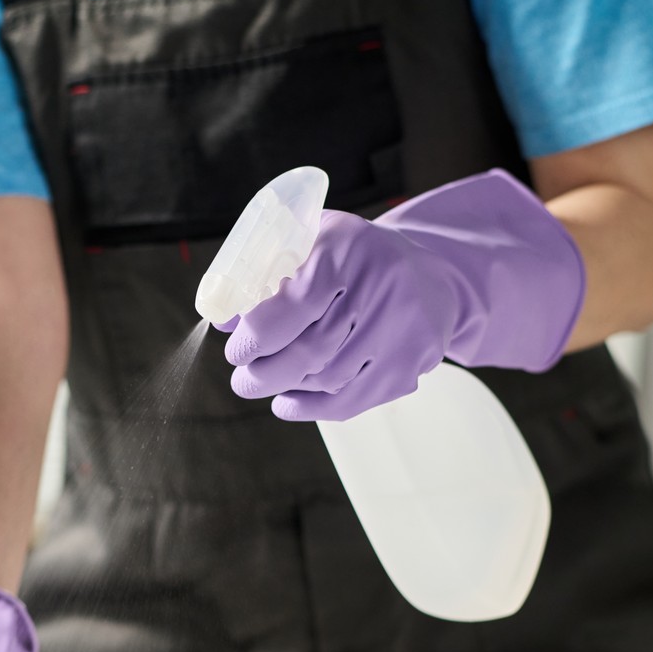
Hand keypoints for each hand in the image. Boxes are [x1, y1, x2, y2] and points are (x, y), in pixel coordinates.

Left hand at [218, 169, 584, 421]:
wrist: (430, 276)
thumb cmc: (352, 259)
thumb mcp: (310, 241)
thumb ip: (263, 270)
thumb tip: (222, 316)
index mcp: (348, 250)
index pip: (292, 307)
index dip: (255, 337)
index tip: (236, 351)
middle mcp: (382, 287)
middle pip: (311, 350)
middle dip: (264, 373)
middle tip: (242, 380)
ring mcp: (402, 329)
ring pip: (330, 380)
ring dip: (287, 389)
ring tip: (263, 386)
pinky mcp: (412, 363)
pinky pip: (354, 399)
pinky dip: (313, 409)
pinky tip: (287, 404)